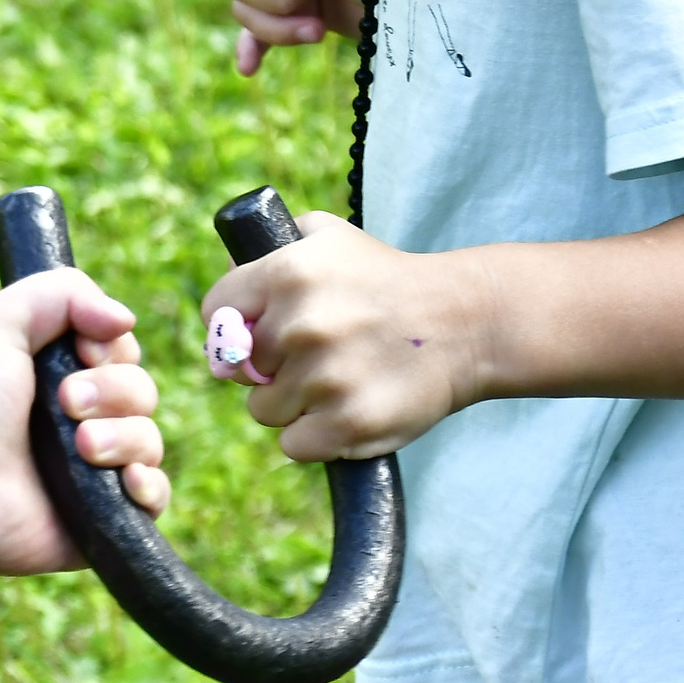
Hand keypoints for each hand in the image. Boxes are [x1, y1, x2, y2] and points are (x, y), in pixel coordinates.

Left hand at [0, 268, 168, 575]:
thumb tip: (125, 320)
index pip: (125, 354)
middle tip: (65, 404)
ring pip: (151, 442)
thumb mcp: (2, 319)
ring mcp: (96, 472)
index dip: (112, 351)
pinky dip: (147, 486)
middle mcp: (84, 422)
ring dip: (122, 438)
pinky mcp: (103, 518)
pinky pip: (156, 497)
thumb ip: (64, 293)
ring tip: (80, 447)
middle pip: (144, 393)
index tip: (80, 354)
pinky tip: (122, 482)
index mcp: (65, 376)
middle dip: (113, 392)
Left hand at [201, 213, 486, 461]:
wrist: (468, 323)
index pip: (215, 311)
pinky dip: (316, 436)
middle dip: (269, 366)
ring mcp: (324, 377)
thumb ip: (268, 250)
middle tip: (316, 354)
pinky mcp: (347, 423)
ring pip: (264, 409)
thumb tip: (223, 293)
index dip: (233, 324)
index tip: (257, 331)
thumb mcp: (329, 238)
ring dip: (293, 403)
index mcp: (287, 274)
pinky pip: (294, 444)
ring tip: (338, 380)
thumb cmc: (387, 280)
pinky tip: (347, 409)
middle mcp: (300, 325)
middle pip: (240, 368)